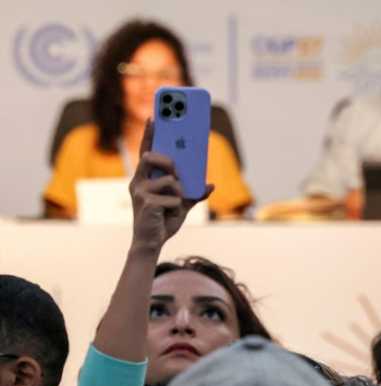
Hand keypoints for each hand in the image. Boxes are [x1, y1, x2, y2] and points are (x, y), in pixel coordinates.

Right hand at [129, 119, 212, 253]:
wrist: (152, 243)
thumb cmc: (163, 221)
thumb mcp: (182, 205)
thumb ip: (194, 193)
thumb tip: (211, 185)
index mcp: (145, 177)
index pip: (146, 151)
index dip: (149, 134)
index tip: (153, 117)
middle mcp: (138, 181)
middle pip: (151, 157)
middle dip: (168, 161)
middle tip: (177, 172)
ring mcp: (140, 191)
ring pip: (169, 180)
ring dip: (178, 192)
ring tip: (175, 203)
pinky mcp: (146, 203)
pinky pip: (173, 198)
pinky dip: (177, 207)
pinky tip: (168, 215)